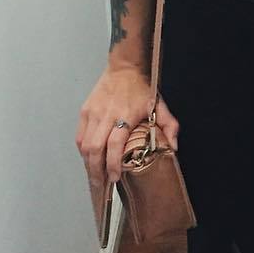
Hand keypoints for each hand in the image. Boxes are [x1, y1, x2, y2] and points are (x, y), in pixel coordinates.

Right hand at [76, 65, 180, 186]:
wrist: (124, 67)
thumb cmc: (143, 88)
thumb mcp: (160, 105)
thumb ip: (170, 126)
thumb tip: (173, 148)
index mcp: (125, 115)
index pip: (113, 145)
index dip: (112, 164)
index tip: (115, 178)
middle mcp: (106, 115)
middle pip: (94, 149)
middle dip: (96, 170)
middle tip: (101, 185)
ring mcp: (93, 113)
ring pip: (84, 145)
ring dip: (88, 163)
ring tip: (95, 176)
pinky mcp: (85, 111)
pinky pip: (80, 136)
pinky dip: (83, 150)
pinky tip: (89, 159)